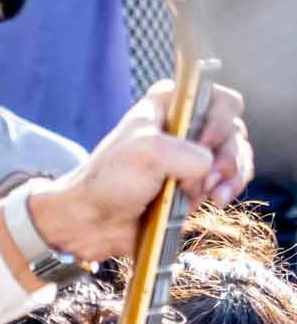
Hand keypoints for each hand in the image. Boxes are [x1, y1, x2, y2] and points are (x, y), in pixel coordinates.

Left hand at [30, 80, 252, 261]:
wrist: (89, 223)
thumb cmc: (107, 182)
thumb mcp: (145, 153)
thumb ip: (186, 154)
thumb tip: (207, 170)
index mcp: (171, 104)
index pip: (220, 100)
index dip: (220, 124)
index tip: (202, 145)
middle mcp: (185, 126)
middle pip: (234, 130)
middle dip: (227, 156)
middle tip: (208, 179)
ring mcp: (191, 156)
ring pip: (235, 157)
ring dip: (231, 176)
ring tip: (213, 195)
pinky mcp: (192, 183)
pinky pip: (226, 181)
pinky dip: (226, 191)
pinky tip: (215, 202)